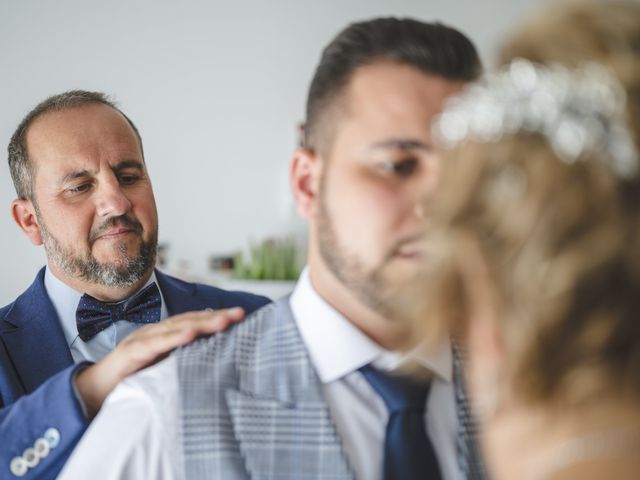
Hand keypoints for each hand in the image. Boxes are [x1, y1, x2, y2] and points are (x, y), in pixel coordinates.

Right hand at [74, 307, 244, 417]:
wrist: (95, 391)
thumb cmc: (133, 378)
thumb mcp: (164, 368)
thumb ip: (183, 360)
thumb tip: (216, 360)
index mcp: (166, 335)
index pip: (195, 322)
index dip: (217, 318)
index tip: (241, 316)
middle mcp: (156, 332)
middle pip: (190, 320)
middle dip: (216, 317)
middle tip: (239, 314)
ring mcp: (143, 339)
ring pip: (176, 328)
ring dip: (200, 324)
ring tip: (222, 322)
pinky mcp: (131, 352)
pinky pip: (154, 344)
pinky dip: (173, 338)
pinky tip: (189, 335)